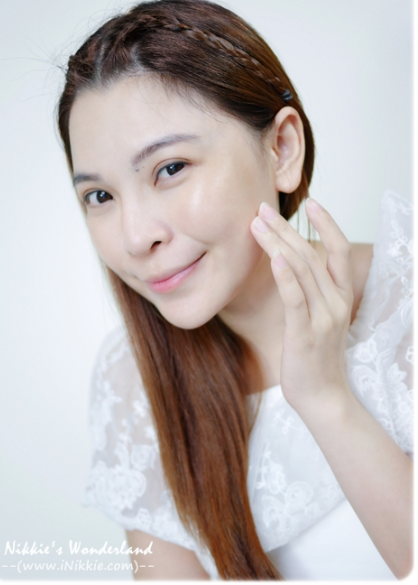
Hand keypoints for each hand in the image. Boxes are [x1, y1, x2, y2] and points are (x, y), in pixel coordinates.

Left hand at [250, 198, 353, 414]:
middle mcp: (336, 302)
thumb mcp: (319, 317)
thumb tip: (290, 262)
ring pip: (301, 270)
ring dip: (277, 244)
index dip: (327, 223)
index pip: (339, 250)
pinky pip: (296, 299)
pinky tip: (274, 258)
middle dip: (285, 228)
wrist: (322, 396)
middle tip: (262, 209)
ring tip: (256, 225)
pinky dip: (286, 277)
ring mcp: (323, 318)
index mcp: (342, 296)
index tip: (311, 201)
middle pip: (312, 254)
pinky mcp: (305, 334)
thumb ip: (311, 290)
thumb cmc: (315, 355)